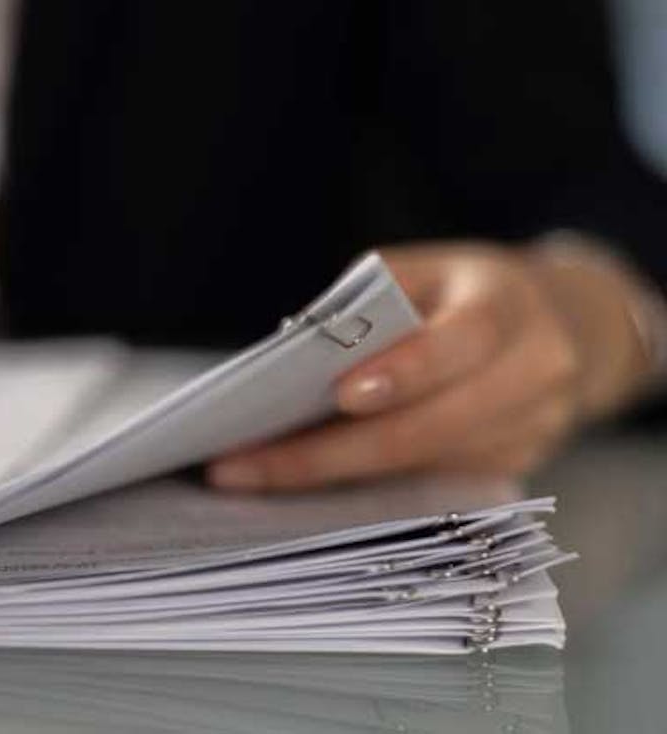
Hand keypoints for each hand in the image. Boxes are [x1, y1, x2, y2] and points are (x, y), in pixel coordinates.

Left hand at [208, 241, 651, 490]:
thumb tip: (297, 356)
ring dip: (332, 477)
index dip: (403, 373)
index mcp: (508, 307)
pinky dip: (363, 484)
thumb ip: (370, 304)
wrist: (559, 328)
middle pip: (429, 429)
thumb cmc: (468, 292)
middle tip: (243, 467)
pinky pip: (428, 485)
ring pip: (420, 468)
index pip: (460, 344)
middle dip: (328, 455)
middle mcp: (534, 375)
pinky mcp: (512, 467)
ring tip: (253, 475)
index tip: (337, 395)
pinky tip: (306, 479)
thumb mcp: (426, 271)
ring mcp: (531, 432)